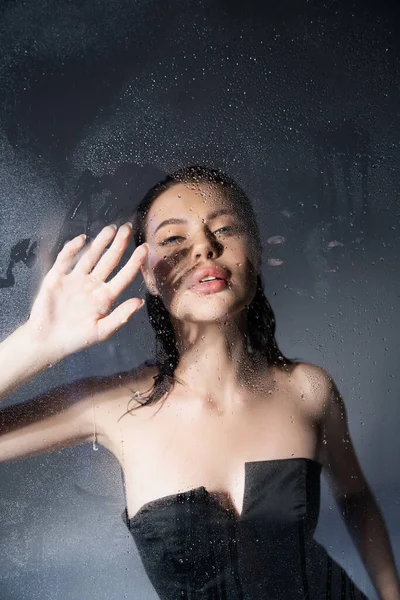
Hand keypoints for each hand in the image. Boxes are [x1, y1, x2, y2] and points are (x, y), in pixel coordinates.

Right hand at [26, 223, 147, 361]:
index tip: (144, 249)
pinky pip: (65, 260)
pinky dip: (72, 249)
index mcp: (105, 298)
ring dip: (100, 242)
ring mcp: (75, 280)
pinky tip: (82, 239)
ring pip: (90, 256)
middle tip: (128, 228)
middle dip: (118, 244)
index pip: (123, 276)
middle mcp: (92, 285)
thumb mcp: (101, 331)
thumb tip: (140, 302)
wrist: (47, 342)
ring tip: (110, 229)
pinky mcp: (56, 278)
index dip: (134, 263)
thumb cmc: (76, 339)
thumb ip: (120, 316)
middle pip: (108, 261)